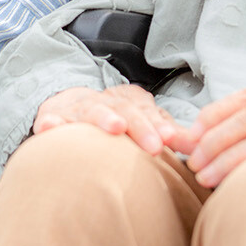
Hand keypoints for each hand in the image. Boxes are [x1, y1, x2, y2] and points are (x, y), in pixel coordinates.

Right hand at [33, 86, 185, 155]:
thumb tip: (197, 145)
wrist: (67, 104)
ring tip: (115, 127)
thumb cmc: (112, 118)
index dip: (158, 124)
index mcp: (128, 100)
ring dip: (103, 117)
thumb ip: (167, 132)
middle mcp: (105, 100)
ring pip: (91, 110)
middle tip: (155, 145)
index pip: (146, 110)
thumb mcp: (140, 121)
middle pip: (125, 110)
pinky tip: (48, 129)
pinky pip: (49, 119)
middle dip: (140, 126)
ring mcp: (77, 107)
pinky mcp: (52, 115)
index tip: (170, 140)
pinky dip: (49, 123)